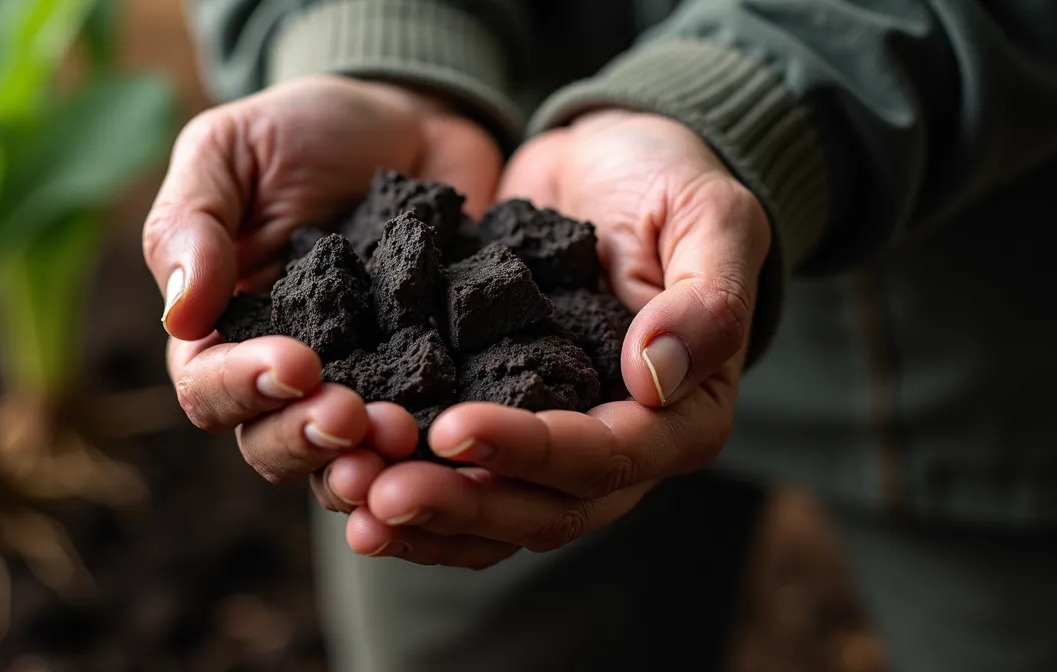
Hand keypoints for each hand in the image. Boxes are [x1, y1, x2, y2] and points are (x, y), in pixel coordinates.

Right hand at [142, 76, 503, 506]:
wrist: (411, 121)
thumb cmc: (304, 131)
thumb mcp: (230, 150)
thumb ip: (192, 222)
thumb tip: (180, 314)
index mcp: (223, 332)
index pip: (210, 387)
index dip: (244, 389)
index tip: (296, 365)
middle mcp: (288, 378)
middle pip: (274, 445)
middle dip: (309, 441)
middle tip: (355, 419)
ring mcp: (364, 387)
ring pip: (348, 460)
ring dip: (370, 463)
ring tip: (405, 440)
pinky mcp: (432, 386)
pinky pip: (431, 434)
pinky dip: (440, 449)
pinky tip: (462, 437)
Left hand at [341, 110, 771, 567]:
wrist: (609, 160)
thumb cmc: (670, 181)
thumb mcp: (712, 216)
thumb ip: (707, 298)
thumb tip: (657, 377)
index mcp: (681, 417)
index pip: (606, 456)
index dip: (530, 451)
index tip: (453, 428)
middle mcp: (619, 449)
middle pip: (543, 509)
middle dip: (460, 504)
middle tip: (380, 492)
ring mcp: (555, 443)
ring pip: (493, 513)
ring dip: (422, 517)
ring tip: (349, 497)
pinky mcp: (500, 419)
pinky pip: (458, 478)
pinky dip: (406, 484)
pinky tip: (343, 483)